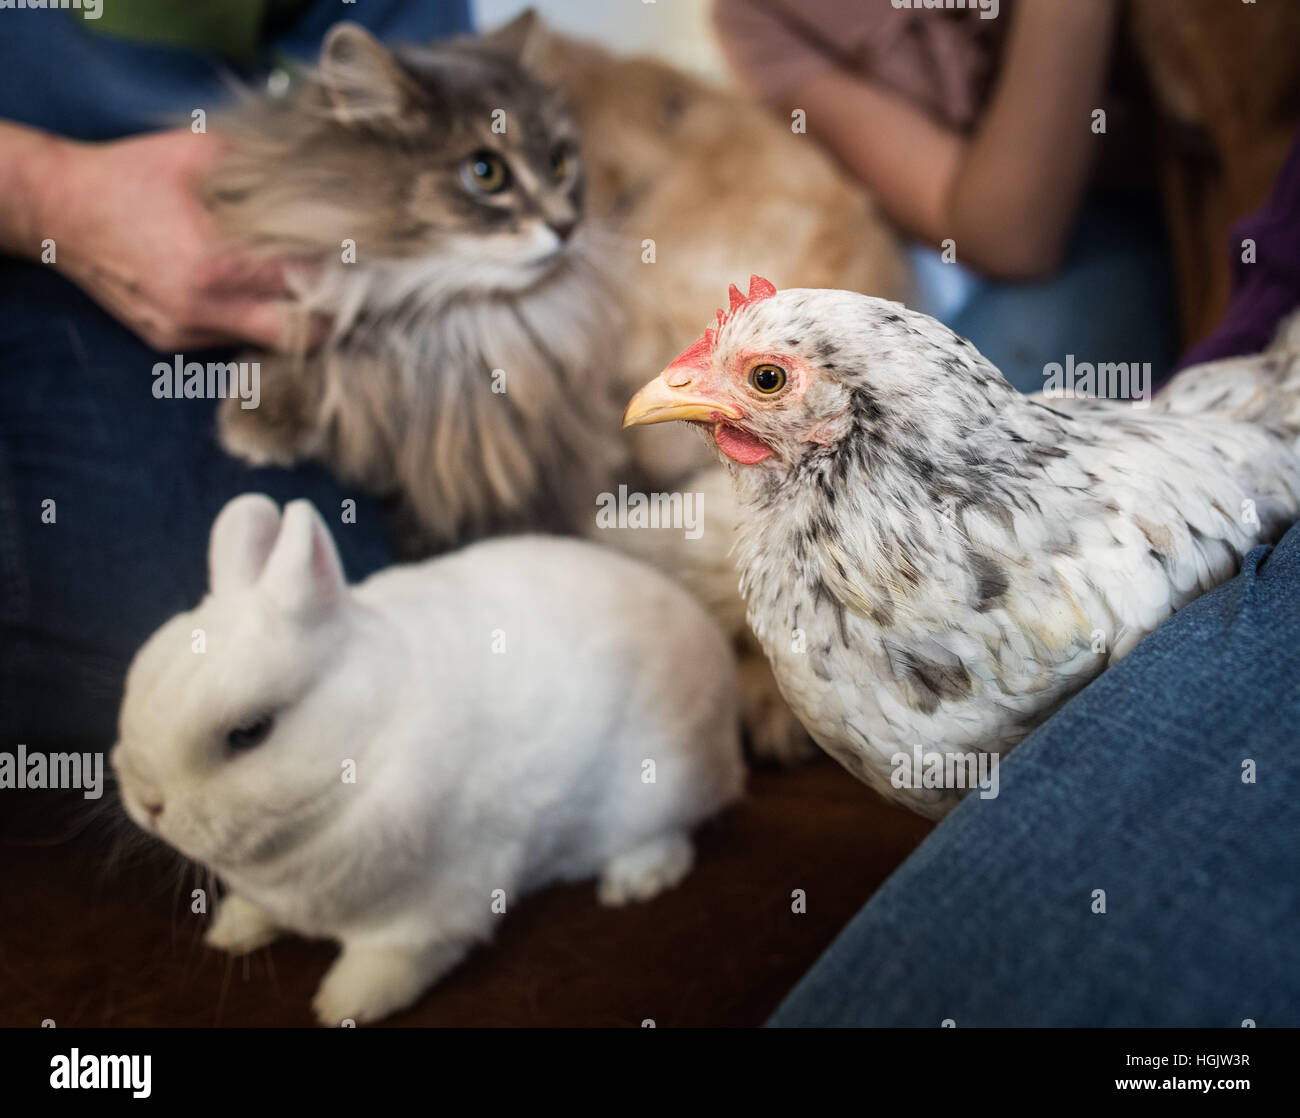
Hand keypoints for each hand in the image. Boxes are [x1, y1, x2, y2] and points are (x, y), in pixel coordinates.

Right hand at [39, 129, 319, 351]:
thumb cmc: (130, 175)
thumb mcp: (200, 155)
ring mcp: (185, 332)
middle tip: (346, 291)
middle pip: (300, 336)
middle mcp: (202, 310)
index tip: (358, 259)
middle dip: (327, 315)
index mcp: (214, 264)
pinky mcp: (171, 343)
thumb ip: (264, 171)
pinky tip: (248, 291)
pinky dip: (247, 319)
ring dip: (287, 319)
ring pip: (265, 342)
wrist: (57, 210)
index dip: (340, 274)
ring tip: (300, 287)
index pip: (306, 285)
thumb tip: (325, 178)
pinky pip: (229, 340)